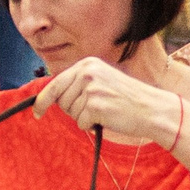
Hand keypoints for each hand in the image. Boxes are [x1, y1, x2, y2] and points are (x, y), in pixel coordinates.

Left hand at [34, 57, 182, 146]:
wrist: (152, 109)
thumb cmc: (127, 100)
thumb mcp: (102, 82)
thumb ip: (79, 85)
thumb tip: (50, 98)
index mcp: (88, 64)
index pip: (56, 83)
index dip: (44, 100)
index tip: (37, 112)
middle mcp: (87, 72)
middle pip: (61, 100)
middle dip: (74, 110)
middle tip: (97, 109)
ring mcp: (90, 88)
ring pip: (71, 113)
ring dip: (85, 118)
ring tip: (106, 111)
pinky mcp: (94, 105)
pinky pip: (81, 123)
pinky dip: (92, 126)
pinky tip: (108, 118)